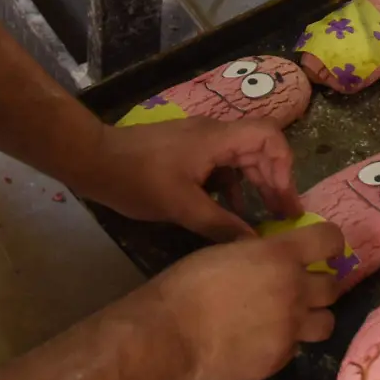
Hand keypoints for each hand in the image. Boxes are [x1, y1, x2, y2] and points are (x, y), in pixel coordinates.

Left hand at [81, 117, 301, 240]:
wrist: (94, 161)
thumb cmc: (138, 179)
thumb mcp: (181, 207)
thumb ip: (220, 225)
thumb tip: (254, 244)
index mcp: (218, 138)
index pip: (269, 135)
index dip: (284, 164)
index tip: (284, 198)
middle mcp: (214, 135)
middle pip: (259, 149)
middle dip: (275, 181)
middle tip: (285, 216)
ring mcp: (200, 143)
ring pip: (241, 160)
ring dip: (256, 185)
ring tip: (266, 217)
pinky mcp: (187, 153)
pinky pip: (221, 167)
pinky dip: (232, 188)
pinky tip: (230, 213)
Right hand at [142, 221, 344, 379]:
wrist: (171, 333)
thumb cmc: (189, 283)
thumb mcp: (228, 251)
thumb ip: (259, 253)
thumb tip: (272, 254)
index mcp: (281, 255)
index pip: (330, 240)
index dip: (330, 242)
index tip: (323, 249)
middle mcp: (295, 290)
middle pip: (333, 286)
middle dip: (321, 284)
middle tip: (302, 286)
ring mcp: (290, 328)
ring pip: (326, 322)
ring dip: (313, 316)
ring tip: (291, 317)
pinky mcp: (279, 358)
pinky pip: (295, 347)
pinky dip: (284, 342)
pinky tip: (260, 339)